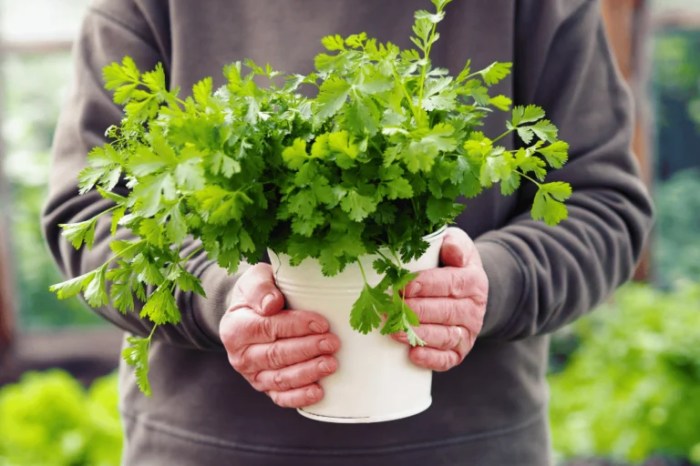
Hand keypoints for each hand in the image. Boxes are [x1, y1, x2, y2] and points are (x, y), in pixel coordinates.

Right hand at [219, 264, 340, 407]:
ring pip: (280, 379)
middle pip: (276, 355)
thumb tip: (272, 304)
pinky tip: (319, 392)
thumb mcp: (255, 280)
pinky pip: (280, 397)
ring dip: (308, 373)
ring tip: (331, 364)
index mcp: (235, 328)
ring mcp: (252, 374)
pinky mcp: (265, 387)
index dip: (296, 326)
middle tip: (332, 343)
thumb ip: (260, 288)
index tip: (322, 323)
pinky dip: (299, 397)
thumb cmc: (258, 293)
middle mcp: (240, 355)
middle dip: (307, 350)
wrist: (250, 313)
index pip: (268, 328)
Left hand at [393, 227, 487, 370]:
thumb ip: (454, 243)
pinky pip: (449, 359)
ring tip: (394, 331)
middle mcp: (474, 308)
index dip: (428, 285)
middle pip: (446, 312)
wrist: (467, 288)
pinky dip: (432, 359)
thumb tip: (450, 248)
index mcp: (473, 281)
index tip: (404, 286)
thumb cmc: (452, 263)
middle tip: (391, 309)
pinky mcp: (459, 351)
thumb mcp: (457, 246)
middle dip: (417, 311)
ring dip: (419, 335)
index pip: (451, 283)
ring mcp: (468, 332)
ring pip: (446, 336)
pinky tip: (413, 354)